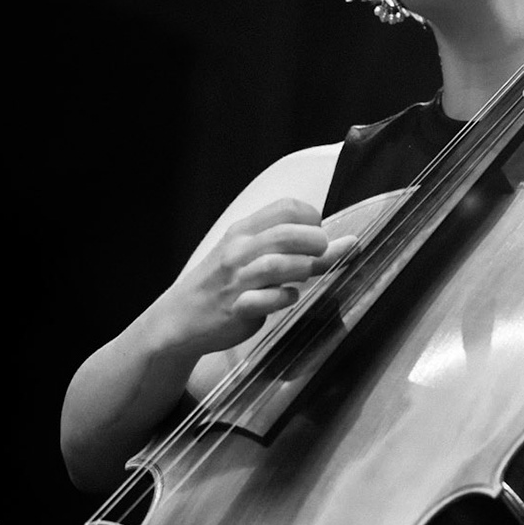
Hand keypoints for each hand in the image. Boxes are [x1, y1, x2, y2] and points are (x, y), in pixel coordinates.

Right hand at [152, 198, 353, 357]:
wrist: (179, 318)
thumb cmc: (222, 284)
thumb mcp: (250, 257)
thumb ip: (294, 250)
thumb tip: (344, 243)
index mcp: (243, 231)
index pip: (286, 207)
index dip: (312, 217)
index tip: (317, 233)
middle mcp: (238, 251)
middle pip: (287, 234)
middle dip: (315, 242)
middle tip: (320, 254)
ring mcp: (236, 280)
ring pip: (278, 264)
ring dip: (302, 268)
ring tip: (305, 275)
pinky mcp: (236, 308)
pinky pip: (267, 300)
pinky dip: (285, 298)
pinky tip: (288, 298)